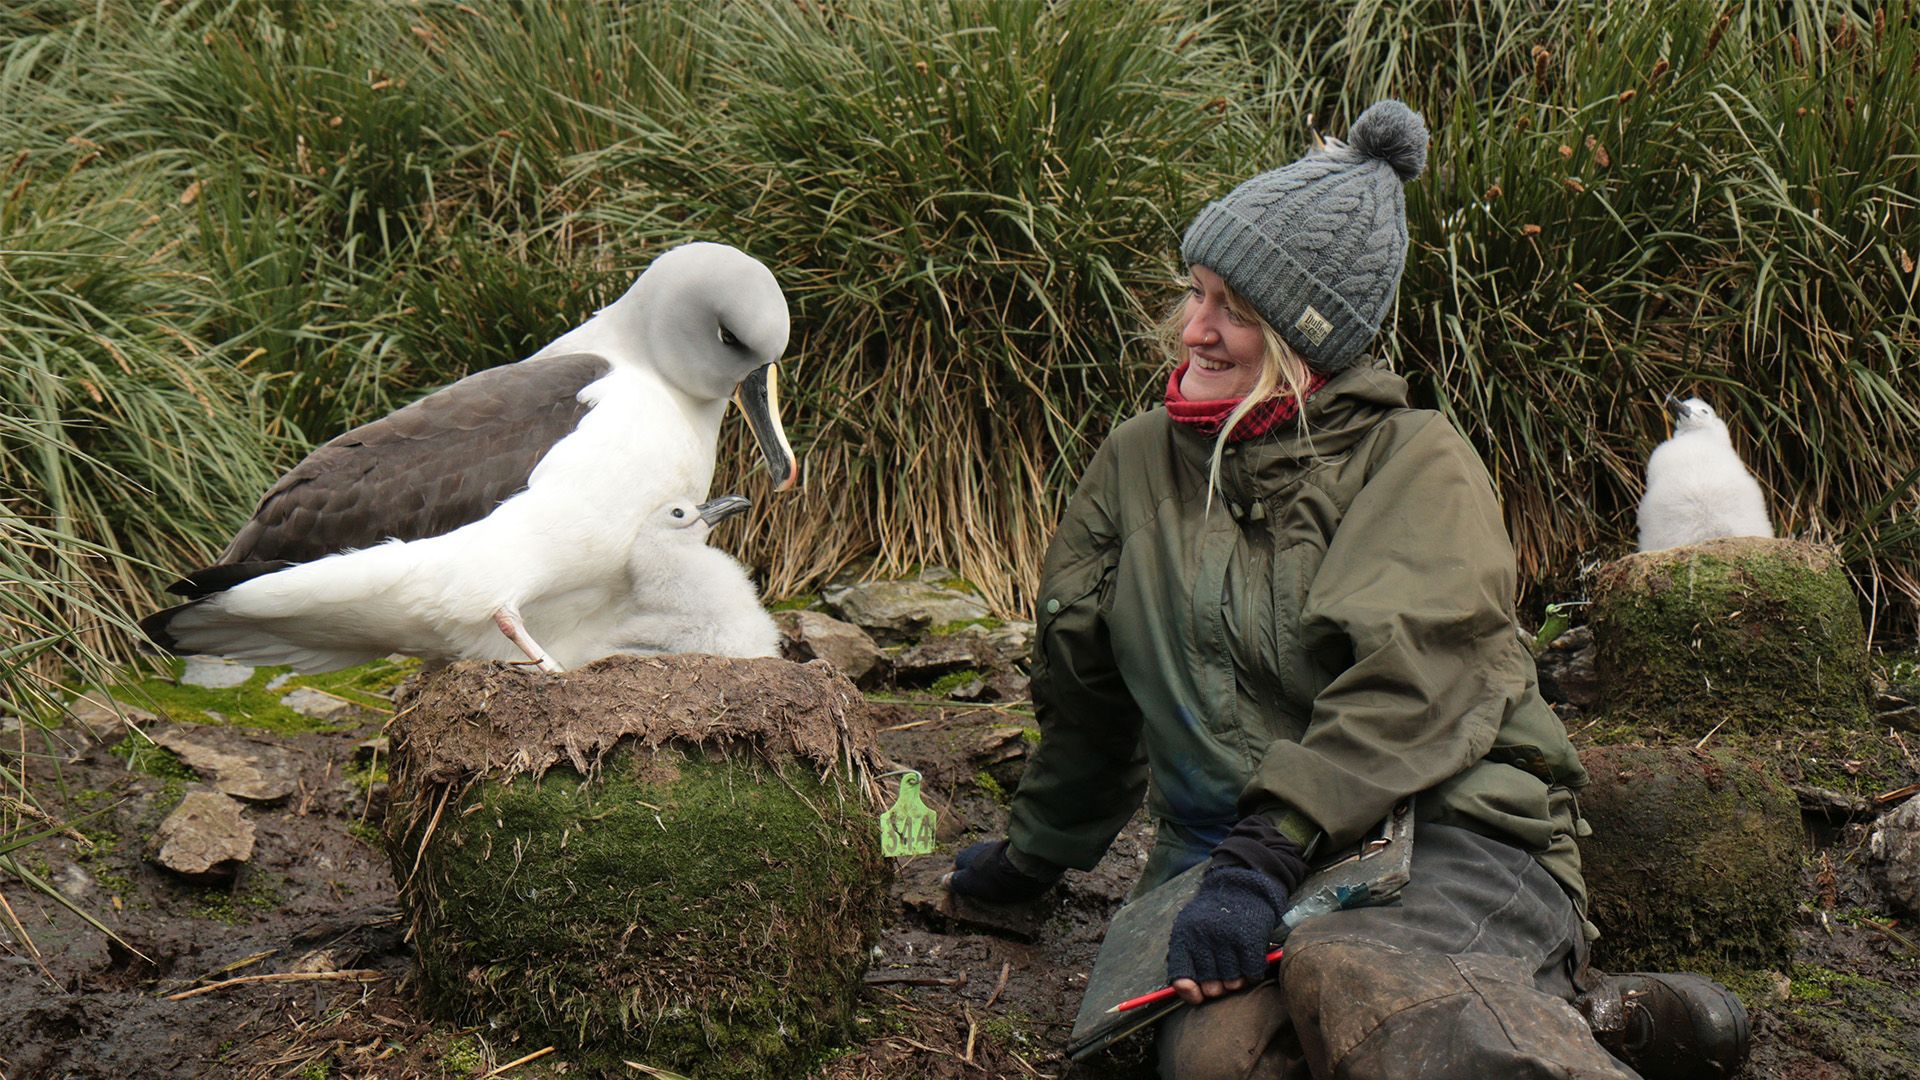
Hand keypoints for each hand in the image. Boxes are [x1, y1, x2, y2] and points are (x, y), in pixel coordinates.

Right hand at [942, 838, 1060, 903]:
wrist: (1021, 864)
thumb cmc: (991, 877)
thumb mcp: (969, 884)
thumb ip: (956, 882)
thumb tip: (943, 881)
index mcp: (965, 856)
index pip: (957, 865)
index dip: (959, 877)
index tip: (962, 888)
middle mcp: (978, 848)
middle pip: (974, 861)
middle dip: (976, 871)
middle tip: (980, 887)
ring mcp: (995, 847)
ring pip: (989, 860)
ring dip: (990, 869)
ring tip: (996, 884)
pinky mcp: (1011, 850)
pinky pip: (1003, 860)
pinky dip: (1003, 868)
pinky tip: (1009, 877)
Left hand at [1165, 866, 1289, 1004]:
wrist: (1240, 886)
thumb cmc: (1213, 915)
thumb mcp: (1189, 930)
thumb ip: (1185, 960)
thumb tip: (1189, 993)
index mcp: (1184, 937)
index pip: (1180, 978)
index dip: (1189, 992)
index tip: (1197, 994)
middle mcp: (1203, 939)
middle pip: (1211, 987)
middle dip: (1217, 986)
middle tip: (1222, 973)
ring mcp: (1226, 940)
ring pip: (1233, 984)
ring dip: (1237, 980)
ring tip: (1237, 964)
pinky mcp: (1249, 940)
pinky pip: (1251, 974)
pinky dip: (1252, 972)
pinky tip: (1249, 960)